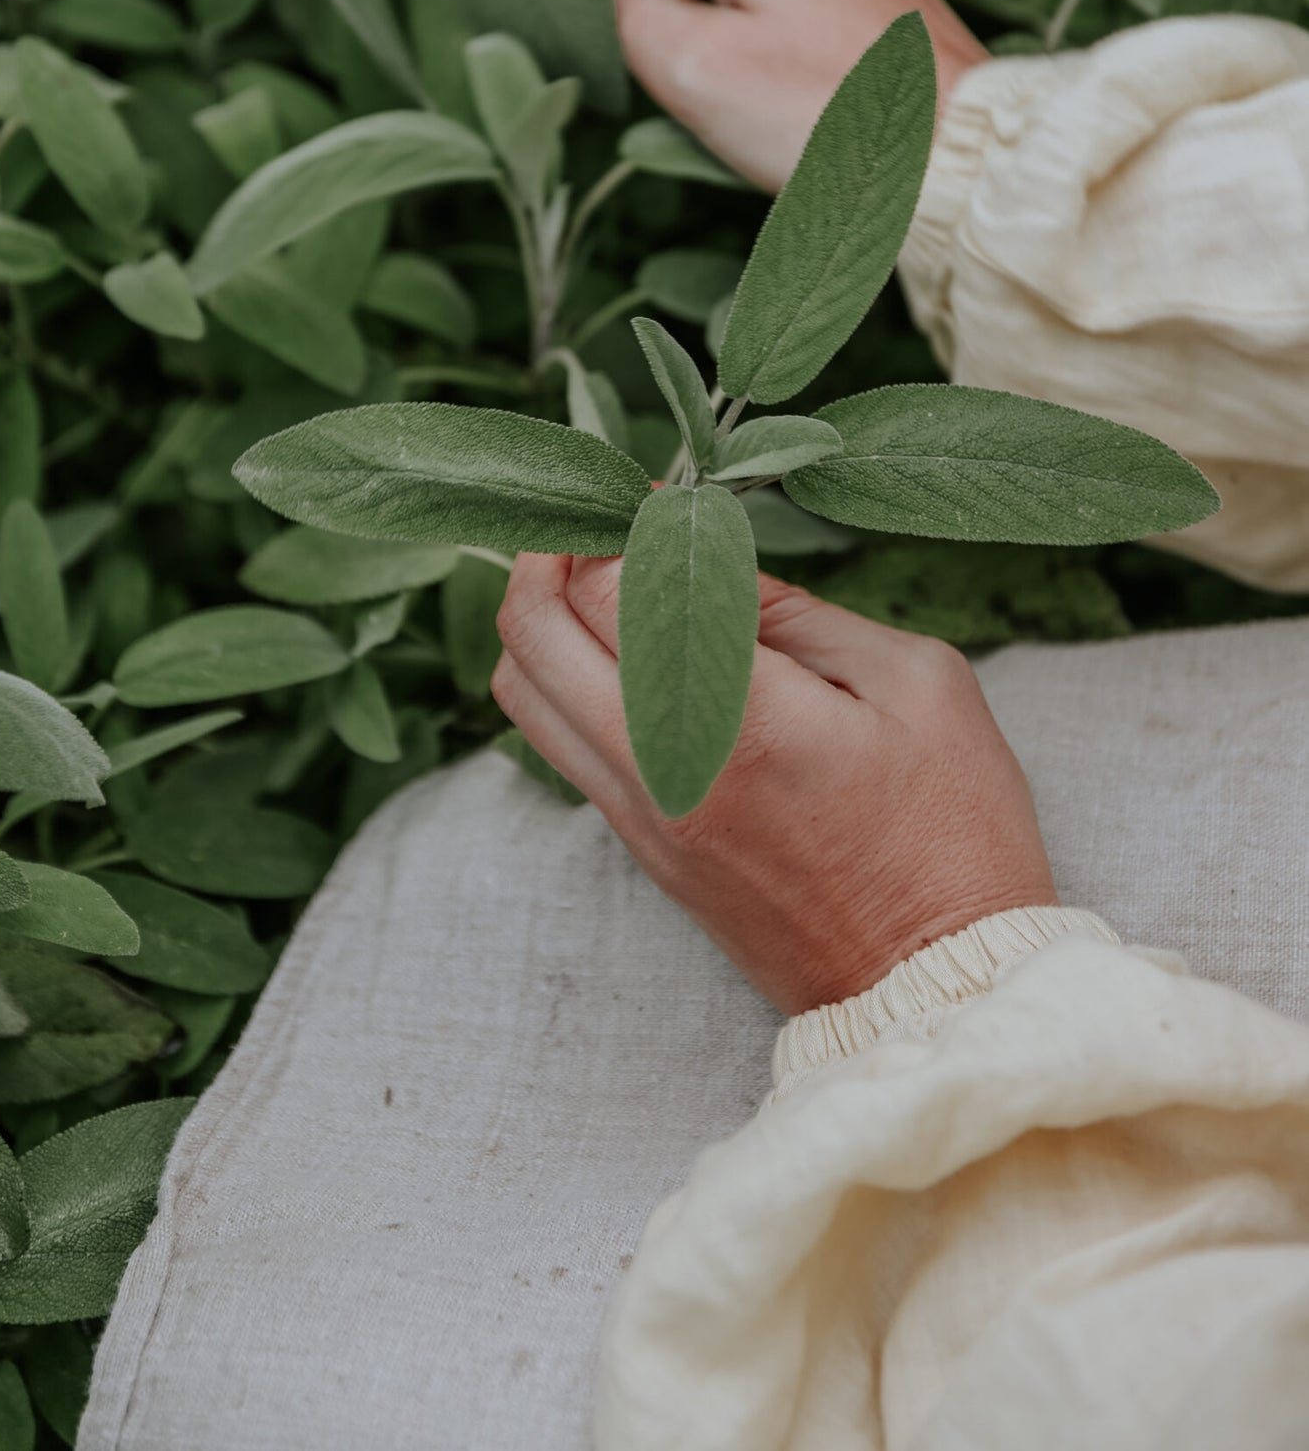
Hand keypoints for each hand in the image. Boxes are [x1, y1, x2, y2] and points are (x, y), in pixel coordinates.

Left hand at [493, 553, 1055, 1014]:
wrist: (940, 986)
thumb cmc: (953, 830)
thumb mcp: (914, 682)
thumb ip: (797, 611)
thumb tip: (709, 552)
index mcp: (739, 720)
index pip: (608, 589)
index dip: (614, 521)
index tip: (649, 489)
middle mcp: (662, 770)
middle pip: (530, 633)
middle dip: (549, 553)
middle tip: (598, 517)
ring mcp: (641, 819)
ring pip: (522, 694)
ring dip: (543, 619)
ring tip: (603, 575)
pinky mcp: (644, 852)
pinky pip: (560, 744)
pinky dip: (564, 679)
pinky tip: (625, 649)